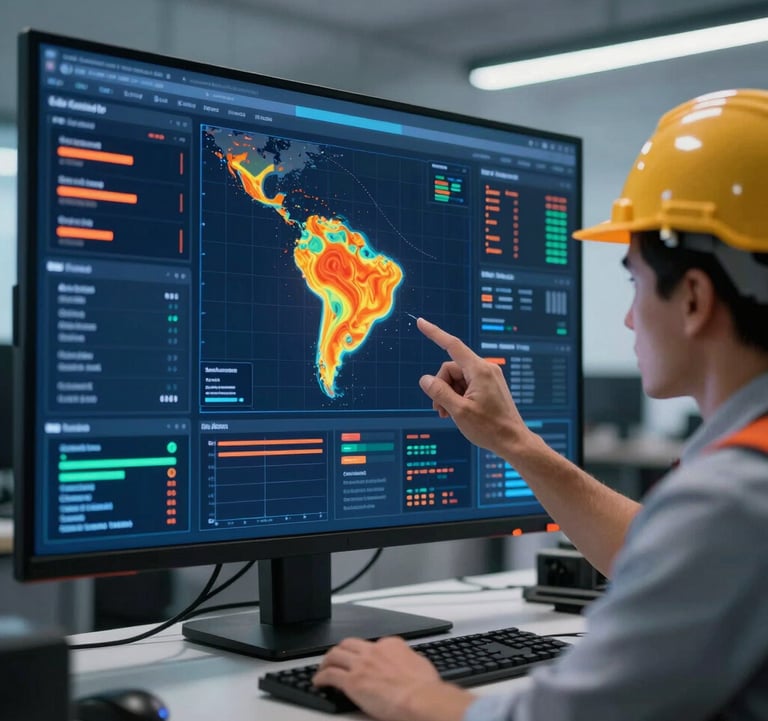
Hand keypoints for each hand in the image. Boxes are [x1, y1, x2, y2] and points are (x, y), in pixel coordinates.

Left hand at [313, 636, 472, 720]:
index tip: (361, 659)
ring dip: (327, 661)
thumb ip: (409, 660)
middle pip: (349, 644)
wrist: (419, 698)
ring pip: (335, 655)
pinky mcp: (352, 681)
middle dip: (340, 650)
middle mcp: (373, 650)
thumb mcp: (420, 664)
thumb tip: (410, 664)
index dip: (364, 652)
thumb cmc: (423, 688)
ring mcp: (361, 664)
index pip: (372, 644)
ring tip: (323, 668)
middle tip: (335, 657)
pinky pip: (330, 675)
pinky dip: (320, 677)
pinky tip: (318, 682)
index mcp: (391, 645)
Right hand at [416, 317, 528, 455]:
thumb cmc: (489, 428)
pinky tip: (457, 412)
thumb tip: (425, 379)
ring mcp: (488, 378)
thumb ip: (439, 392)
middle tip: (439, 410)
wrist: (513, 442)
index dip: (434, 333)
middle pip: (451, 369)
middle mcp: (485, 369)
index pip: (452, 345)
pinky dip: (458, 396)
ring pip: (457, 378)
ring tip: (448, 414)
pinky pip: (466, 384)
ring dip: (448, 394)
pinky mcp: (489, 386)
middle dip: (441, 387)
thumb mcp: (458, 411)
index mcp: (479, 371)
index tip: (421, 322)